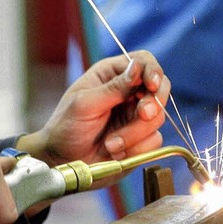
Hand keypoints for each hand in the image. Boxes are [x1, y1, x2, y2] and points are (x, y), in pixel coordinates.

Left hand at [19, 50, 169, 169]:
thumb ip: (113, 87)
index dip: (153, 71)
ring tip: (110, 143)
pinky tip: (116, 152)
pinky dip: (137, 148)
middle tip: (143, 114)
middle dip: (154, 103)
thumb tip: (137, 67)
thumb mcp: (85, 104)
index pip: (144, 62)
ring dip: (135, 133)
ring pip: (157, 117)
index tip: (152, 85)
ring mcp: (136, 115)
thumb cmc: (66, 126)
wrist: (62, 161)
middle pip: (160, 88)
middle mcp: (128, 91)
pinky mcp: (141, 138)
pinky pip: (154, 141)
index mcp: (112, 74)